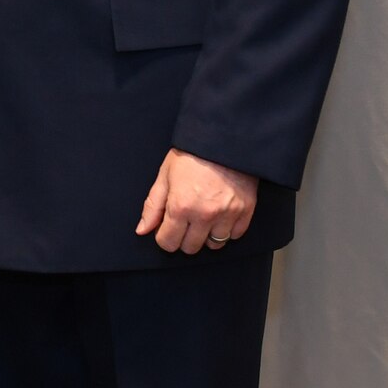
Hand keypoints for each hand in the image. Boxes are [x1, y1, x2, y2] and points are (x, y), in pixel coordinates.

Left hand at [135, 148, 258, 253]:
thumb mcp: (165, 176)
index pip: (168, 243)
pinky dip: (227, 229)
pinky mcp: (245, 211)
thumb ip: (152, 206)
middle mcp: (204, 215)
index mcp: (180, 206)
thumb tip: (142, 230)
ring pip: (215, 245)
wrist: (223, 139)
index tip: (166, 228)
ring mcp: (227, 215)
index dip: (164, 236)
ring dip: (207, 235)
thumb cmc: (191, 155)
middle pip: (190, 248)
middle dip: (183, 238)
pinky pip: (235, 235)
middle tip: (185, 221)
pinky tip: (220, 214)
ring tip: (204, 217)